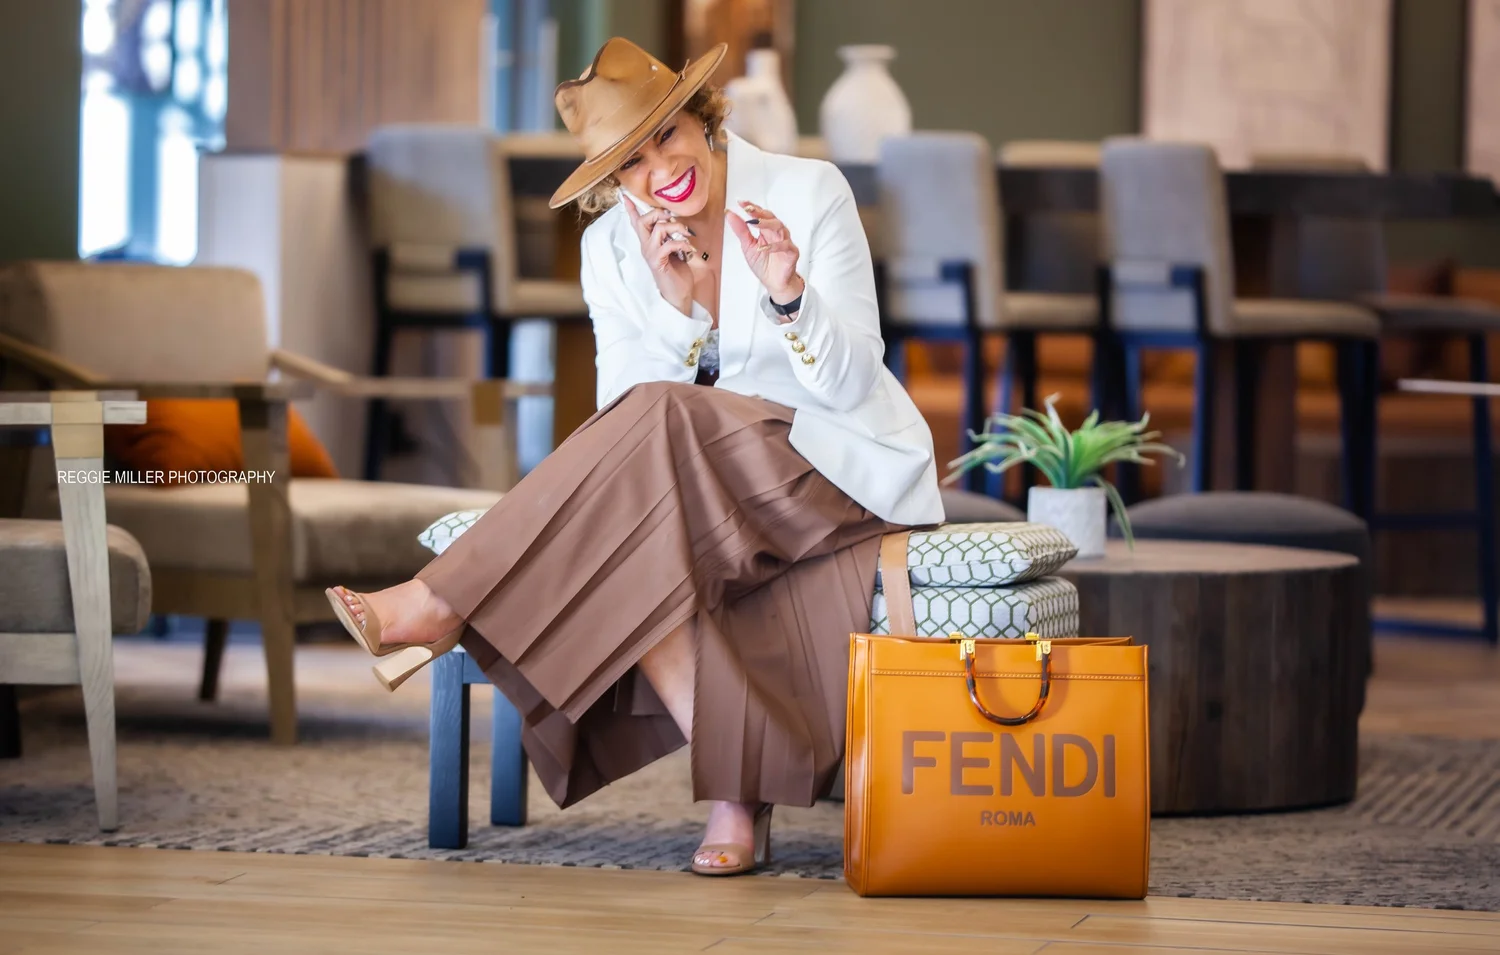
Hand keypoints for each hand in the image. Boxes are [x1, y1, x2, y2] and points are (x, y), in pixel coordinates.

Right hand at [624, 199, 698, 315]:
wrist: (678, 294)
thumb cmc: (677, 273)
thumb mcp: (675, 250)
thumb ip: (671, 236)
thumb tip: (677, 222)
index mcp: (649, 243)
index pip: (637, 223)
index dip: (632, 210)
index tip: (626, 196)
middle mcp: (646, 247)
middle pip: (644, 220)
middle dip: (660, 214)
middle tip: (674, 218)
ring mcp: (650, 254)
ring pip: (659, 229)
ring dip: (677, 228)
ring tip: (687, 235)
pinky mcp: (657, 262)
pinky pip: (668, 244)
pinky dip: (681, 243)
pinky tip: (689, 249)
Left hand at [727, 201, 802, 304]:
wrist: (774, 283)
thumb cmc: (763, 265)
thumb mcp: (747, 246)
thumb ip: (740, 230)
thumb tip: (729, 214)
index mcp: (766, 230)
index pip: (760, 214)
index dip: (751, 207)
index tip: (741, 202)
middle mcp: (777, 233)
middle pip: (771, 217)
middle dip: (759, 212)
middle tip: (748, 209)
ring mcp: (785, 242)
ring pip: (780, 227)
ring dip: (766, 224)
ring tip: (754, 224)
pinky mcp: (791, 253)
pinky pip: (785, 246)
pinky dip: (774, 246)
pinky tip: (763, 248)